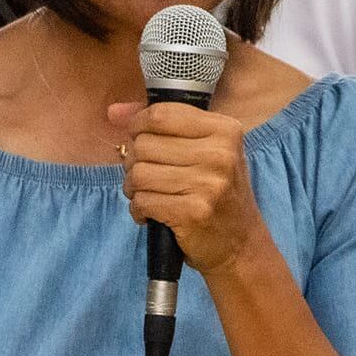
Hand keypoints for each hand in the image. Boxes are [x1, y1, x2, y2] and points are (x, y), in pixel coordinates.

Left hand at [108, 100, 269, 274]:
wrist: (240, 244)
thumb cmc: (217, 192)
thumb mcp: (205, 150)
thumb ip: (162, 125)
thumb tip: (114, 111)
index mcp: (225, 131)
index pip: (161, 115)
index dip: (138, 125)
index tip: (137, 137)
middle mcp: (220, 155)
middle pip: (145, 144)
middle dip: (134, 162)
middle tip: (146, 176)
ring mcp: (208, 185)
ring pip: (139, 174)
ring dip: (134, 188)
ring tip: (148, 195)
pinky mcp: (193, 213)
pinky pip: (142, 201)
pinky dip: (139, 209)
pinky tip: (151, 213)